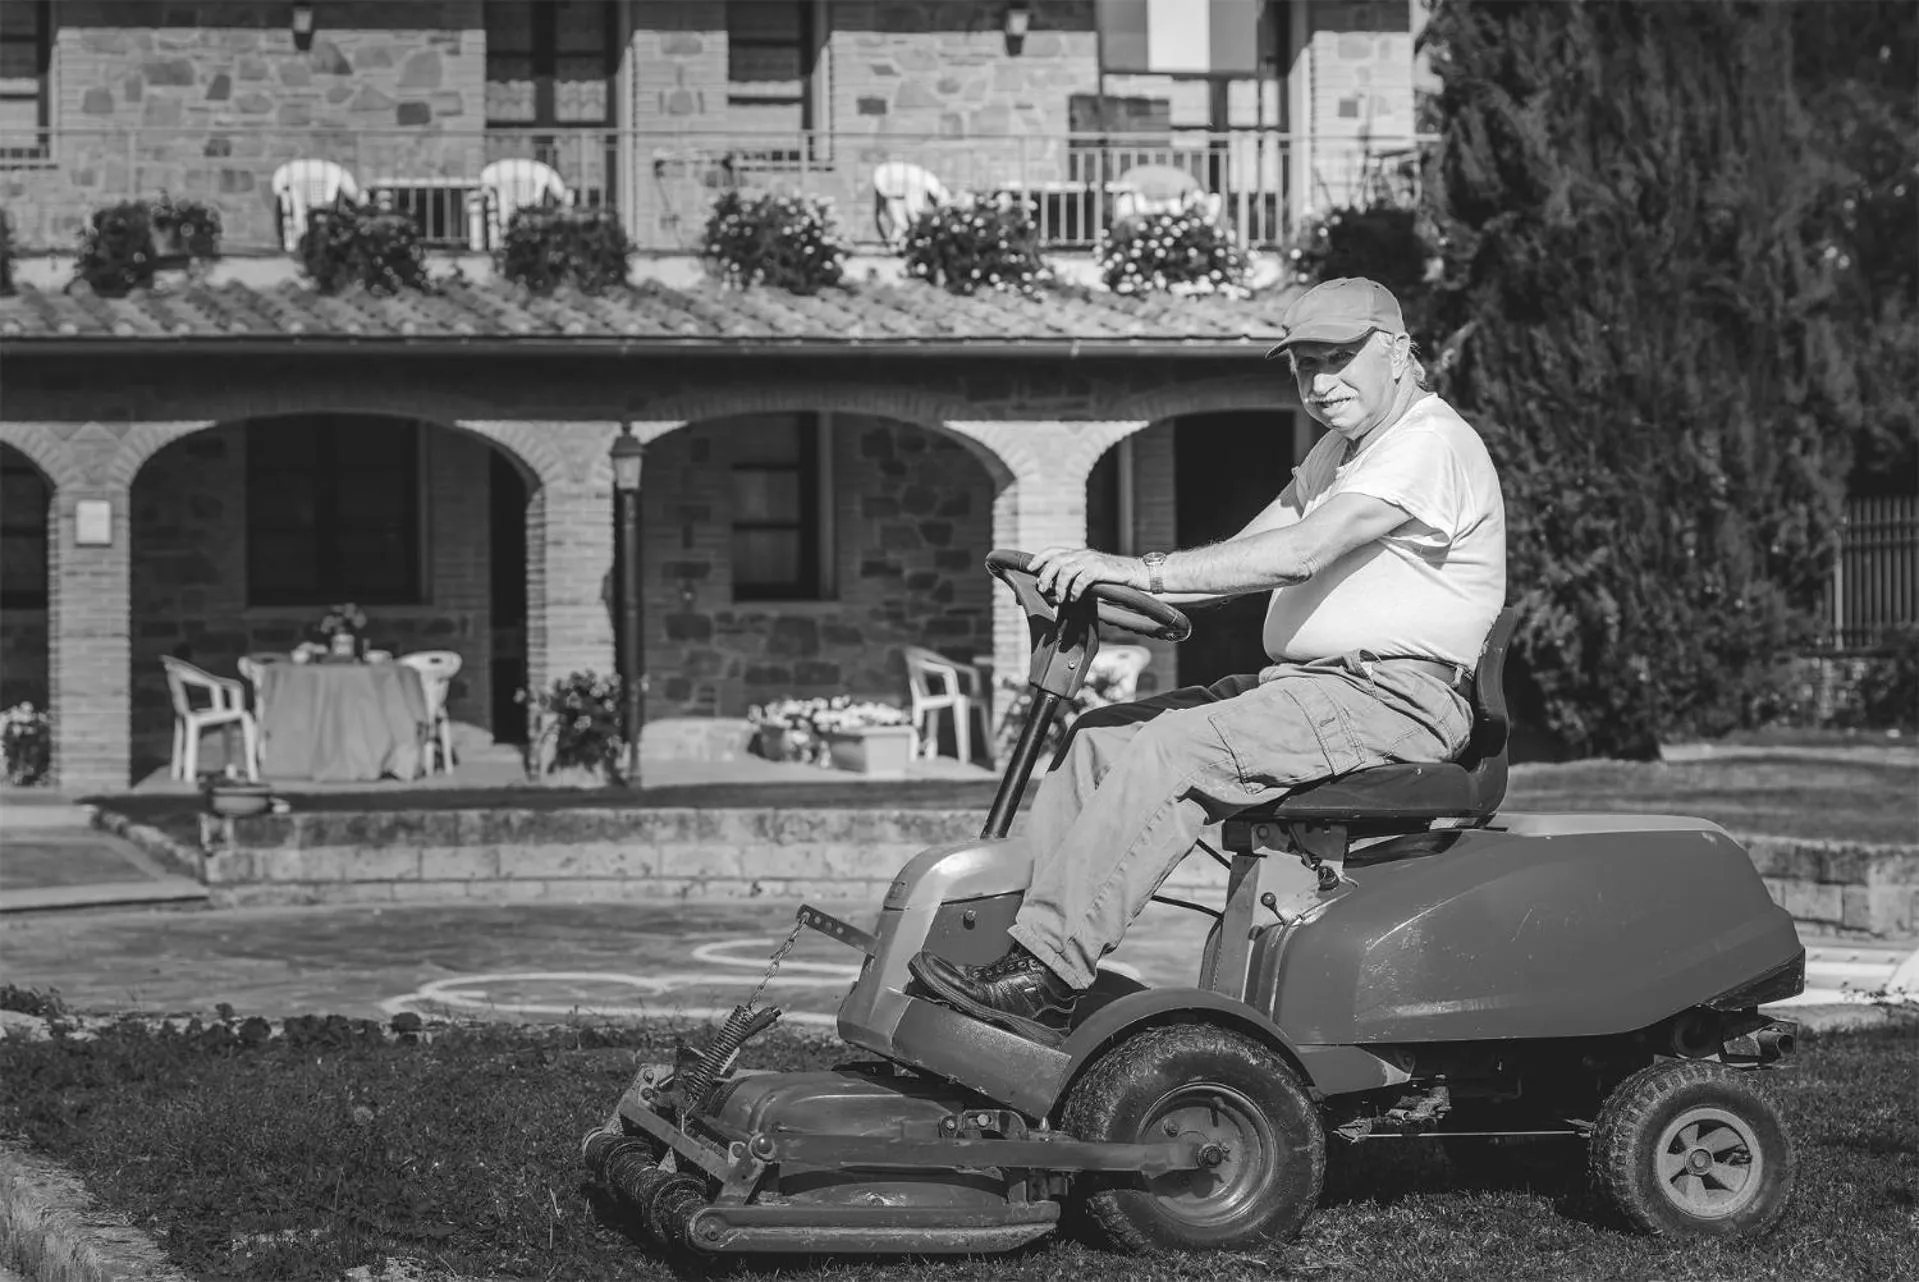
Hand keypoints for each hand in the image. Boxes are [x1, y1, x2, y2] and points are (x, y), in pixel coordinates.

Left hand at [1030, 547, 1147, 601]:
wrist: (1137, 573)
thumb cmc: (1113, 578)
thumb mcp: (1091, 575)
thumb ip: (1076, 579)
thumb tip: (1057, 594)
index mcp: (1079, 554)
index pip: (1054, 551)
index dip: (1039, 558)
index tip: (1029, 569)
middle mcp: (1083, 554)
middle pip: (1055, 560)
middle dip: (1045, 575)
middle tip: (1042, 589)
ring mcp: (1091, 560)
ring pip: (1066, 570)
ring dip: (1059, 586)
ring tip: (1059, 599)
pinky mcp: (1100, 568)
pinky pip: (1081, 579)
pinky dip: (1075, 590)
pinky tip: (1074, 598)